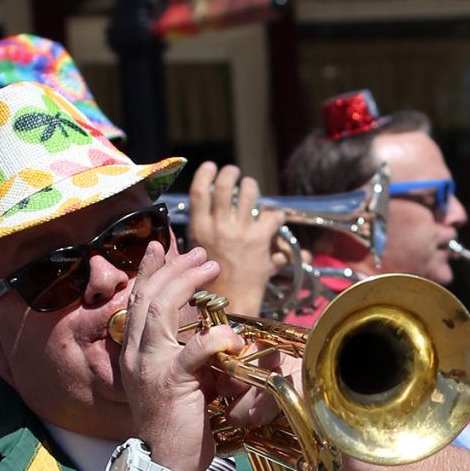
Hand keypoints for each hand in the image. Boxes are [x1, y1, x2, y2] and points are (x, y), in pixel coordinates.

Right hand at [115, 240, 242, 470]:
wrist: (166, 465)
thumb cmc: (177, 429)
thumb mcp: (175, 384)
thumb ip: (182, 357)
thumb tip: (205, 333)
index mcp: (133, 354)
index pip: (136, 302)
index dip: (149, 272)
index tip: (163, 249)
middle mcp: (136, 356)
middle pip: (147, 296)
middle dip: (174, 268)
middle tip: (199, 254)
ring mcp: (150, 367)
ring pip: (161, 309)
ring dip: (187, 283)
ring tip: (210, 267)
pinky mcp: (172, 383)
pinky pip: (194, 350)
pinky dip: (215, 337)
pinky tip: (230, 332)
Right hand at [188, 162, 281, 317]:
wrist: (231, 305)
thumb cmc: (211, 286)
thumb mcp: (195, 258)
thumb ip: (198, 237)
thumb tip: (193, 223)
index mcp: (200, 230)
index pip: (199, 192)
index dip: (204, 174)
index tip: (209, 166)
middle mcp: (219, 228)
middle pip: (225, 187)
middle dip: (230, 174)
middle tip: (233, 172)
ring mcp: (240, 232)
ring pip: (248, 195)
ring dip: (251, 186)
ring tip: (250, 186)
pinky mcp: (260, 240)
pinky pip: (271, 216)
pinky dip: (276, 214)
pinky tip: (275, 215)